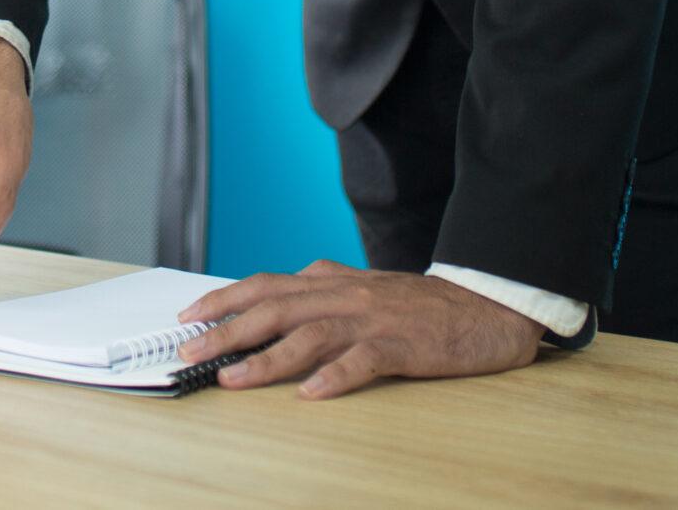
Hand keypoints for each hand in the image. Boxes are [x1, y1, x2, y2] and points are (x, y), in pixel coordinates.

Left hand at [177, 261, 543, 399]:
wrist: (488, 306)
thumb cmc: (424, 305)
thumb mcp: (365, 288)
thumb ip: (325, 289)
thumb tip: (281, 291)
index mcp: (334, 283)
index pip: (267, 286)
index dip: (225, 299)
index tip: (188, 316)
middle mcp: (346, 296)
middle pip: (275, 309)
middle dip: (227, 330)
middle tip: (189, 350)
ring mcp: (373, 320)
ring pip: (309, 334)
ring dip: (266, 358)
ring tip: (234, 377)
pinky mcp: (403, 346)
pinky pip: (365, 361)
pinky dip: (336, 376)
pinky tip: (312, 394)